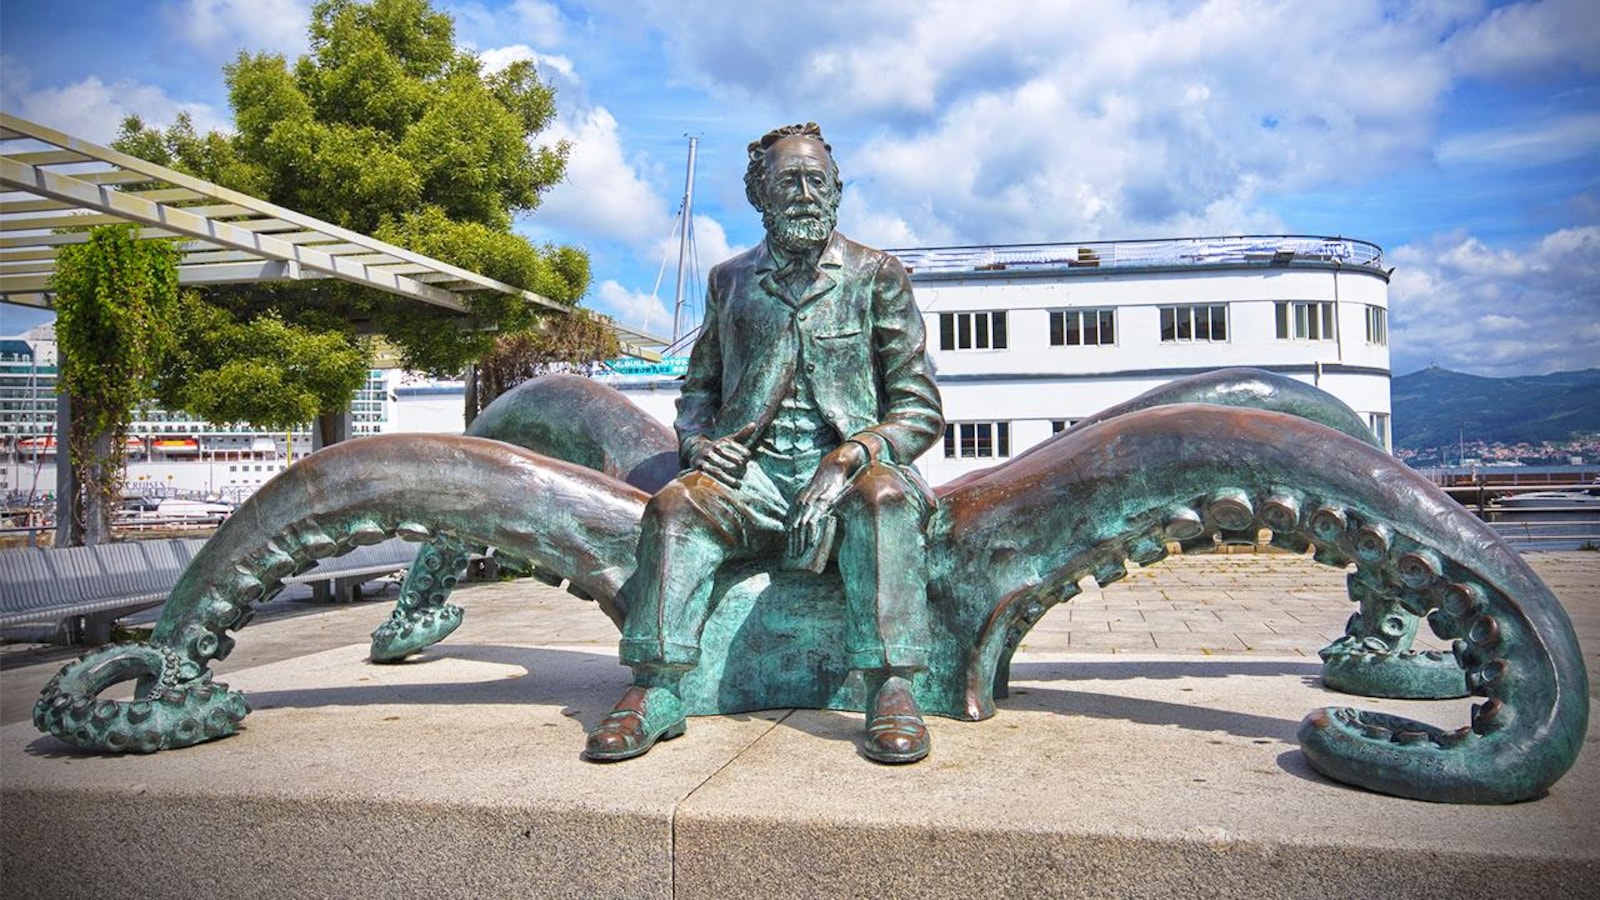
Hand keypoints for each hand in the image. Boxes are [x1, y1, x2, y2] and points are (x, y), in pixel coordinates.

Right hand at [690, 422, 758, 487]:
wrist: (695, 450)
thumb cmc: (718, 448)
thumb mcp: (728, 440)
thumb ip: (742, 434)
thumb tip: (754, 424)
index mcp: (720, 442)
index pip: (730, 444)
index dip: (739, 449)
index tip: (748, 456)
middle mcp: (711, 449)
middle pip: (723, 455)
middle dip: (733, 461)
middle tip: (743, 469)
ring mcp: (703, 459)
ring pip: (716, 468)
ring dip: (726, 477)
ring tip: (737, 484)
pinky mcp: (697, 468)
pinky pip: (707, 476)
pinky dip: (715, 482)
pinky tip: (723, 489)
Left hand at [786, 441, 868, 559]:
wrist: (832, 469)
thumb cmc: (824, 484)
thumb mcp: (811, 495)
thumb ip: (807, 507)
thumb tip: (806, 523)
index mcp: (797, 503)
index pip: (791, 524)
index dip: (789, 538)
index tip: (789, 551)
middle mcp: (801, 503)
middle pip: (794, 527)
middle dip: (793, 543)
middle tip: (793, 557)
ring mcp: (811, 503)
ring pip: (802, 526)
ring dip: (800, 541)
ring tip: (800, 553)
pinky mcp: (821, 503)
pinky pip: (814, 521)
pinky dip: (812, 533)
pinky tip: (812, 543)